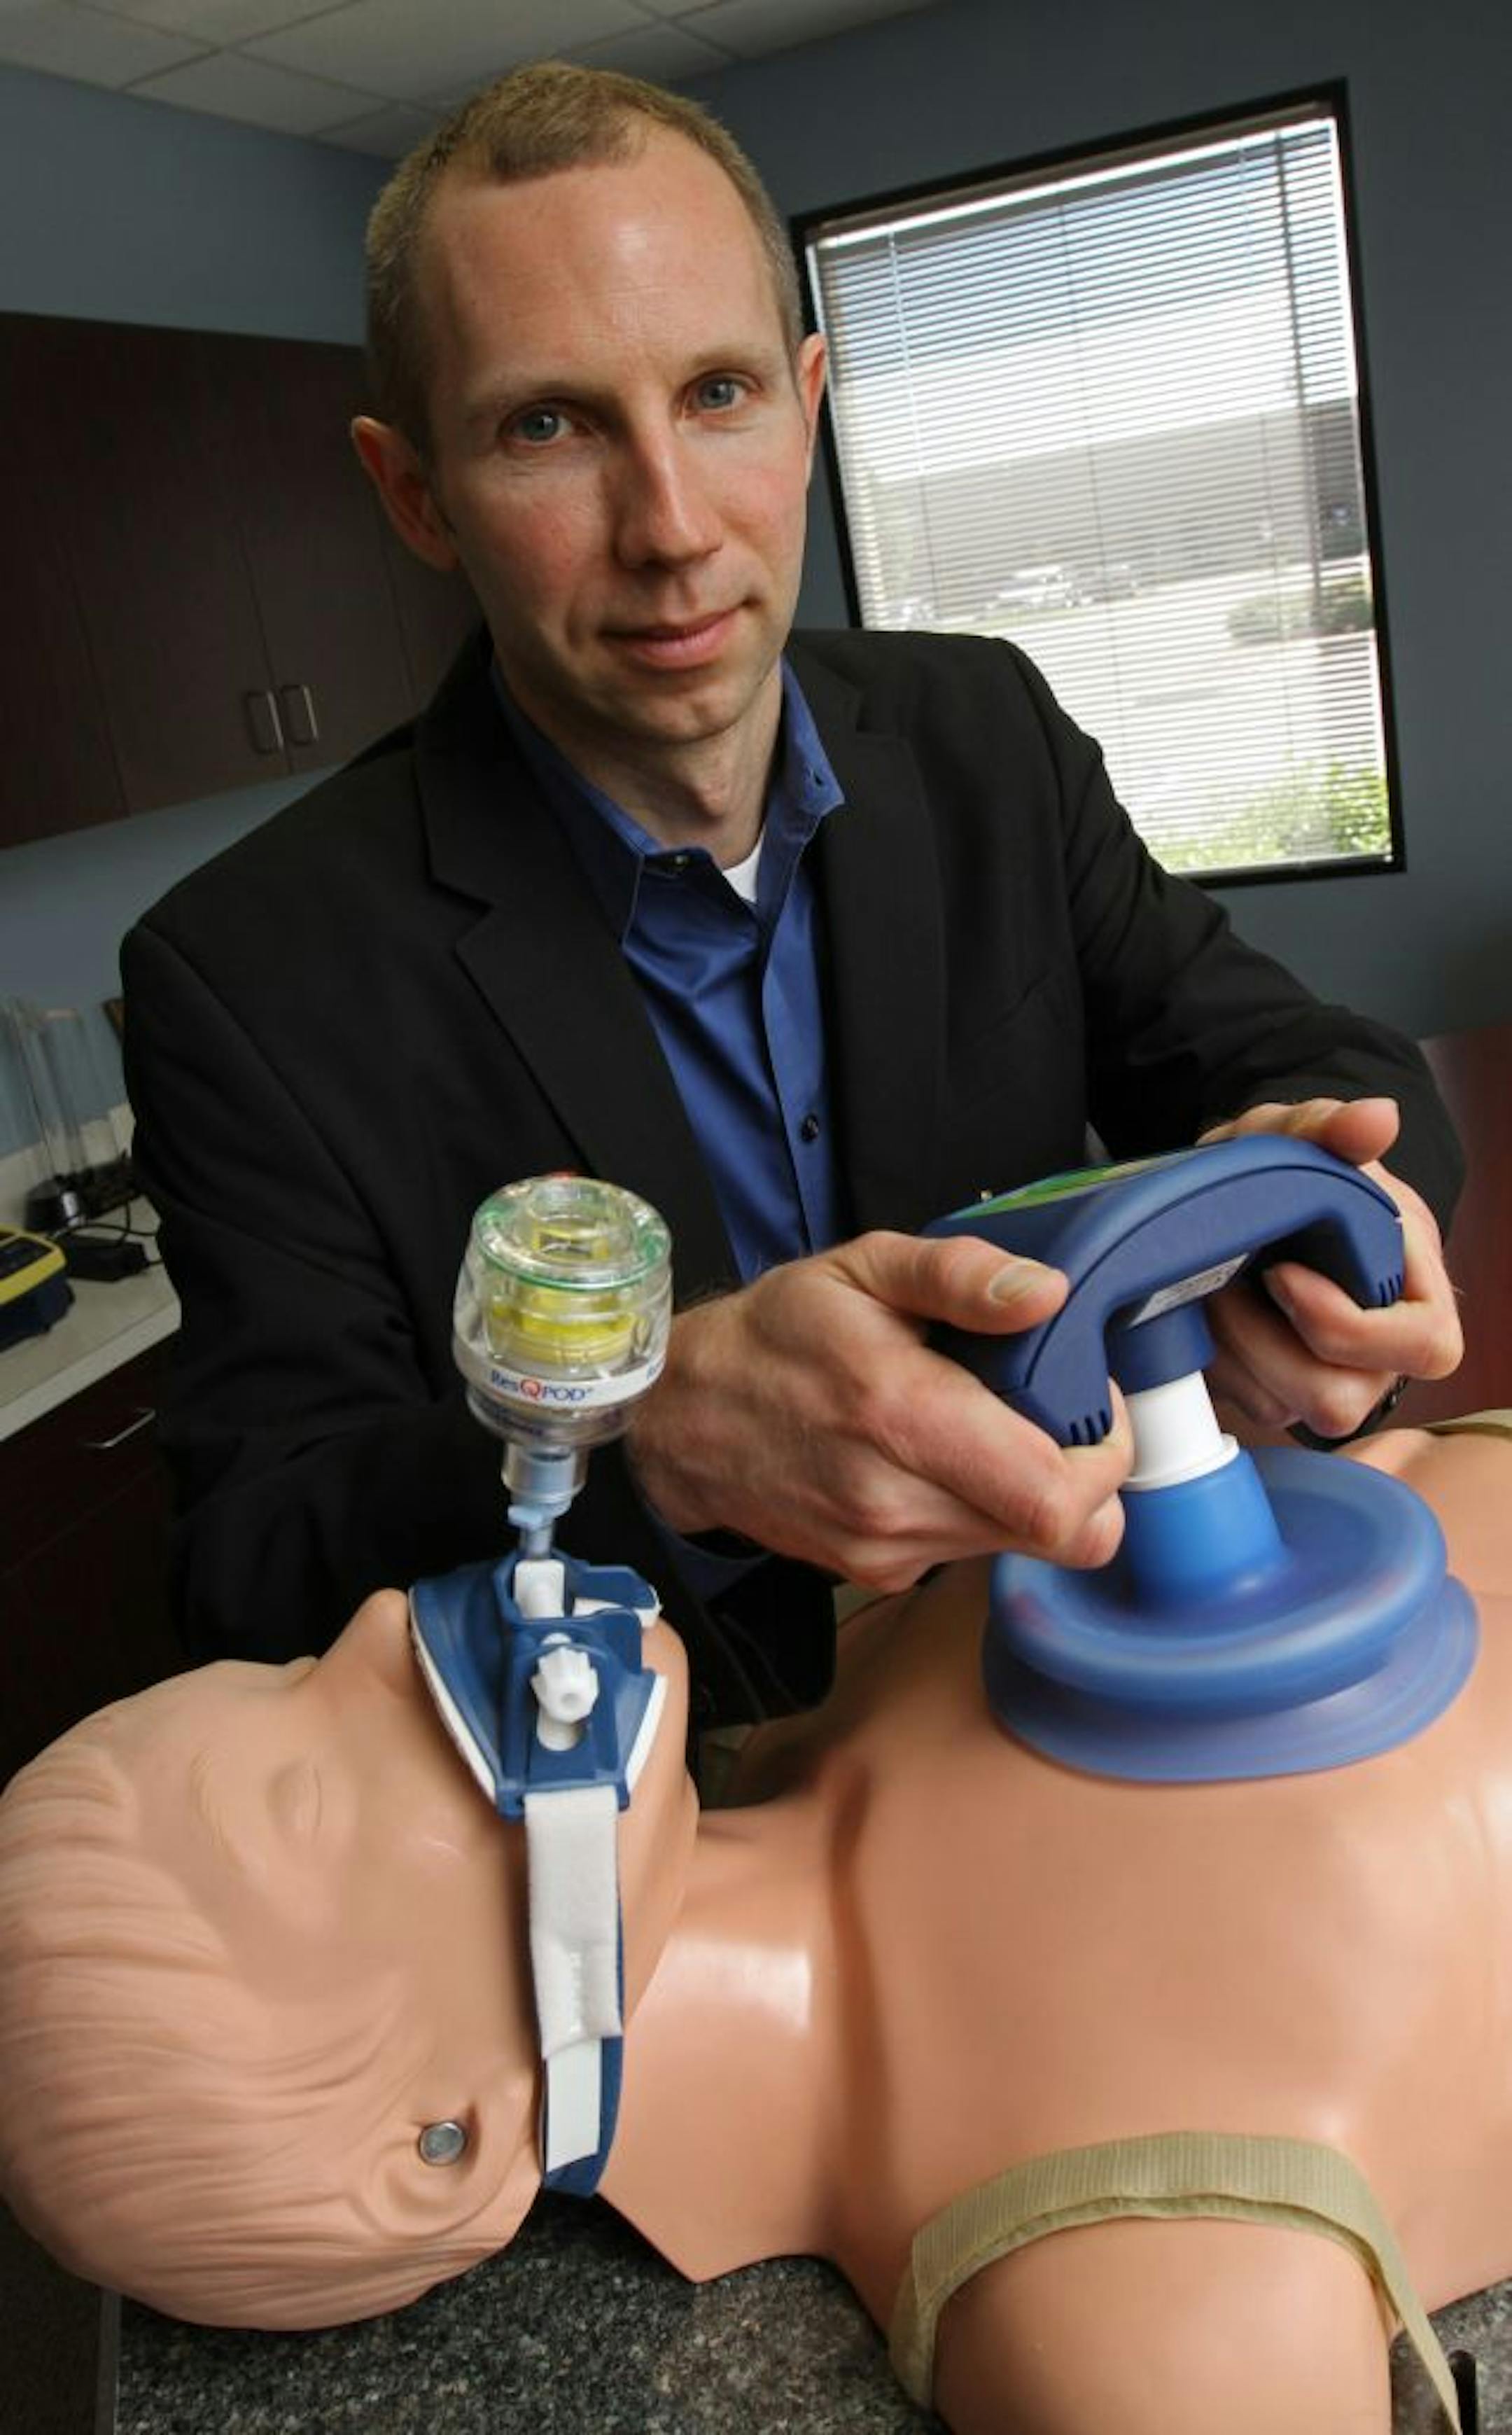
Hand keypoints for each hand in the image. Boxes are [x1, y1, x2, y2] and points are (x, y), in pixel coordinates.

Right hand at [626, 1231, 1130, 1592]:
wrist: (682, 1415)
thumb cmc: (777, 1333)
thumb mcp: (864, 1268)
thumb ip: (960, 1275)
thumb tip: (1047, 1296)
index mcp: (903, 1417)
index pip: (1059, 1497)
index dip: (1108, 1455)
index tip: (1090, 1400)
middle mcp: (896, 1500)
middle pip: (1059, 1532)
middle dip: (1082, 1474)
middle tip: (1056, 1413)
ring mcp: (885, 1548)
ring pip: (1020, 1546)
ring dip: (1030, 1491)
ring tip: (989, 1426)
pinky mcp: (877, 1571)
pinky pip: (970, 1550)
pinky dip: (981, 1509)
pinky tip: (942, 1458)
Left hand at [1198, 1098, 1461, 1439]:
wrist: (1247, 1197)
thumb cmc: (1297, 1172)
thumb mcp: (1300, 1137)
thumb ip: (1331, 1127)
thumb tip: (1378, 1118)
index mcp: (1416, 1298)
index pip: (1424, 1344)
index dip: (1348, 1323)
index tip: (1280, 1273)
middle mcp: (1377, 1357)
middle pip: (1339, 1399)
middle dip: (1262, 1341)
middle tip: (1223, 1281)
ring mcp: (1323, 1384)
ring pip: (1278, 1407)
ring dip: (1225, 1349)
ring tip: (1204, 1287)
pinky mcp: (1271, 1396)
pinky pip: (1236, 1406)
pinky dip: (1205, 1361)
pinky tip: (1194, 1312)